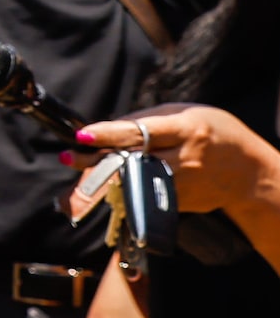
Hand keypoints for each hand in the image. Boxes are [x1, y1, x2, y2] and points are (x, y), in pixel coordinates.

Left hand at [75, 104, 279, 214]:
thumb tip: (106, 129)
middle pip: (134, 161)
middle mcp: (184, 159)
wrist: (247, 171)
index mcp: (186, 130)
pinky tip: (101, 189)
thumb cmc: (210, 131)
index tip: (83, 136)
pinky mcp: (179, 203)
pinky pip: (143, 195)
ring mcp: (183, 185)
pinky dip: (119, 191)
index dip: (110, 134)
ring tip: (73, 183)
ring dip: (102, 181)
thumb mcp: (183, 114)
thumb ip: (146, 120)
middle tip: (70, 157)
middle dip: (97, 161)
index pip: (142, 132)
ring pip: (134, 183)